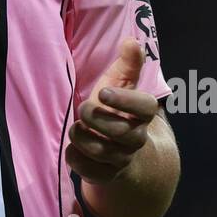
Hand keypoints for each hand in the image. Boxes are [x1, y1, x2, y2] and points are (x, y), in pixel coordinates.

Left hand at [66, 37, 158, 184]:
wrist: (118, 147)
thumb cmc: (115, 108)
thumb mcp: (120, 84)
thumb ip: (128, 64)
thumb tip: (131, 41)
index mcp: (143, 113)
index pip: (145, 107)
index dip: (126, 100)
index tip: (103, 92)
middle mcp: (137, 138)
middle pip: (122, 132)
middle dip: (96, 118)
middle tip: (83, 108)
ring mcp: (123, 159)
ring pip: (104, 152)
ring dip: (83, 138)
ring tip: (75, 127)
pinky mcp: (107, 175)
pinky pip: (91, 171)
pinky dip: (76, 159)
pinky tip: (71, 147)